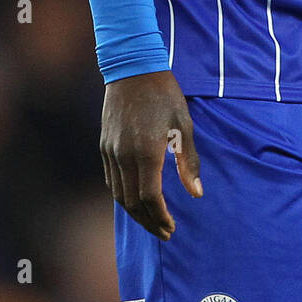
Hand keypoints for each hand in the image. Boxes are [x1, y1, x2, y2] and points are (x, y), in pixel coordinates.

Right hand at [100, 70, 201, 240]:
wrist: (132, 68)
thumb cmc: (164, 94)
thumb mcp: (184, 125)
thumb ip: (189, 162)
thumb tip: (197, 194)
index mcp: (146, 151)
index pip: (150, 197)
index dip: (160, 216)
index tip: (171, 227)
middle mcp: (124, 155)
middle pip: (132, 202)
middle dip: (148, 221)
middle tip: (164, 233)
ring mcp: (111, 151)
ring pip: (119, 194)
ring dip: (135, 213)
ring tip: (151, 222)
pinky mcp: (104, 145)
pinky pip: (111, 180)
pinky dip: (122, 196)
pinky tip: (135, 200)